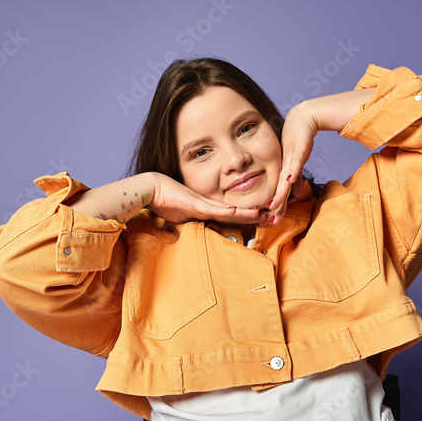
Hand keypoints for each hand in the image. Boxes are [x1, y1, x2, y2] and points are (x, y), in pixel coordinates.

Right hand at [148, 173, 262, 224]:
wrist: (151, 188)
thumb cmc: (163, 200)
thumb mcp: (179, 215)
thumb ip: (188, 221)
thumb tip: (191, 231)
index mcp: (205, 208)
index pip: (229, 216)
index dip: (244, 219)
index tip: (258, 221)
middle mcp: (207, 205)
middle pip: (234, 213)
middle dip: (252, 216)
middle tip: (270, 217)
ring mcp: (202, 203)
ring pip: (228, 210)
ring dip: (245, 213)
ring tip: (262, 215)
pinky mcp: (194, 203)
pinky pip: (211, 209)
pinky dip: (224, 211)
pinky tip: (236, 212)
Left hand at [265, 102, 317, 224]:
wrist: (303, 118)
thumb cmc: (299, 139)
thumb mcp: (297, 162)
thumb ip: (296, 178)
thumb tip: (298, 195)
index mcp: (283, 171)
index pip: (279, 193)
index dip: (276, 209)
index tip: (270, 223)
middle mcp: (282, 166)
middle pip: (279, 190)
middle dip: (275, 208)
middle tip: (268, 223)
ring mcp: (289, 158)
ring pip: (283, 180)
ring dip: (279, 194)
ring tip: (272, 207)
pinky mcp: (297, 149)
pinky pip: (294, 162)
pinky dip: (292, 172)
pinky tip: (288, 181)